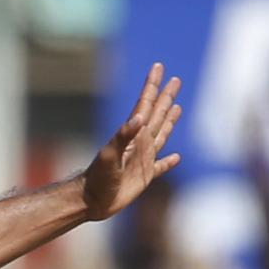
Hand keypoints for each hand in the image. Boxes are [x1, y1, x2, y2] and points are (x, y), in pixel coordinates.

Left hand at [83, 62, 182, 221]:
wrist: (91, 201)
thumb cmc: (97, 178)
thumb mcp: (109, 155)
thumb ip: (123, 136)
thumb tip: (140, 118)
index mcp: (132, 135)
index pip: (145, 105)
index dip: (152, 86)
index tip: (158, 67)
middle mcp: (139, 143)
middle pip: (157, 114)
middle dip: (165, 97)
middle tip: (175, 80)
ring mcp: (143, 159)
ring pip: (161, 134)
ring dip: (170, 121)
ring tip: (177, 107)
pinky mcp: (145, 176)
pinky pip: (161, 166)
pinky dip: (169, 162)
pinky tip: (176, 158)